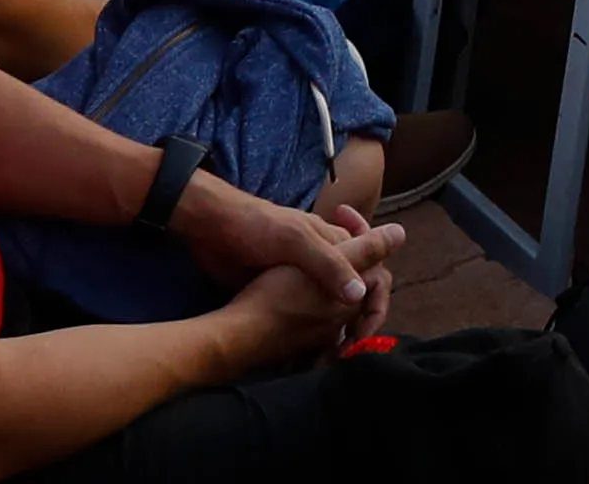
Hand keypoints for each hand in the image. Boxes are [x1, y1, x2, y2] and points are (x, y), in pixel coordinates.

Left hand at [179, 175, 392, 357]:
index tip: (367, 330)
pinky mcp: (281, 294)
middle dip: (359, 322)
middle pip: (355, 294)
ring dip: (337, 332)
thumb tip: (360, 294)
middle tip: (349, 350)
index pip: (374, 270)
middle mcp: (325, 263)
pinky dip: (312, 335)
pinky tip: (309, 355)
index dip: (377, 298)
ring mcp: (303, 281)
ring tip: (332, 360)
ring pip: (331, 309)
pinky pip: (306, 317)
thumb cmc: (258, 229)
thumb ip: (330, 264)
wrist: (211, 232)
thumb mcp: (296, 241)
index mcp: (337, 245)